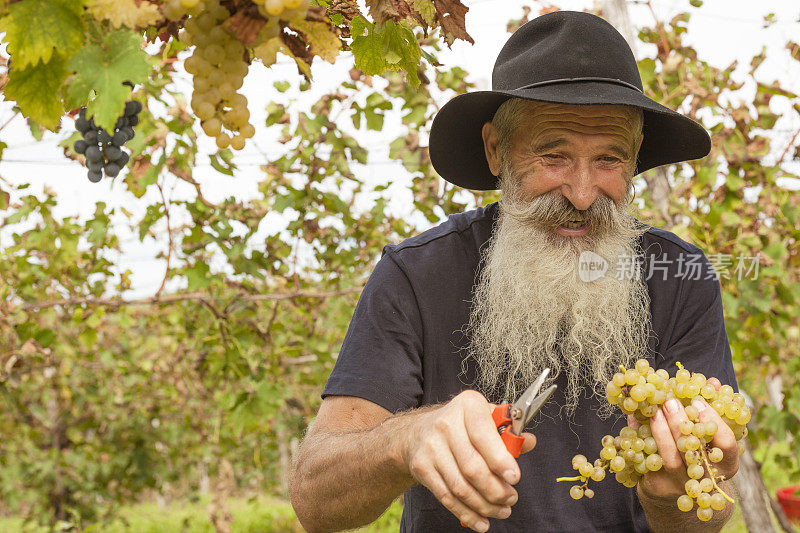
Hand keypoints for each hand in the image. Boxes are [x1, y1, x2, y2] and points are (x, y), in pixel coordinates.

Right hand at [403, 390, 536, 531]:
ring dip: (485, 505)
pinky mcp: (421, 467)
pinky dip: (466, 514)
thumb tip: (529, 442)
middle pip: (473, 467)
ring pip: (461, 486)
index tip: (514, 477)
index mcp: (468, 406)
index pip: (483, 435)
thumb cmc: (462, 425)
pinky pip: (447, 497)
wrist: (419, 431)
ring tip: (502, 510)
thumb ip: (509, 432)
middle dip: (496, 490)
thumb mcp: (486, 418)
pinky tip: (482, 521)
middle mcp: (446, 424)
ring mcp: (431, 447)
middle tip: (511, 498)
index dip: (500, 460)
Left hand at [632, 378, 739, 500]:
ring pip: (671, 459)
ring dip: (661, 431)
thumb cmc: (694, 451)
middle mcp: (706, 478)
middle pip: (695, 451)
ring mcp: (682, 484)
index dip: (711, 421)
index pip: (726, 444)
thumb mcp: (706, 432)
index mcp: (725, 464)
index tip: (697, 402)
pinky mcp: (659, 486)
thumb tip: (714, 382)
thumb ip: (710, 407)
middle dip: (681, 423)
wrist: (674, 487)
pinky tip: (634, 421)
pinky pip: (648, 461)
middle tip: (670, 401)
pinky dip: (641, 439)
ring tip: (654, 410)